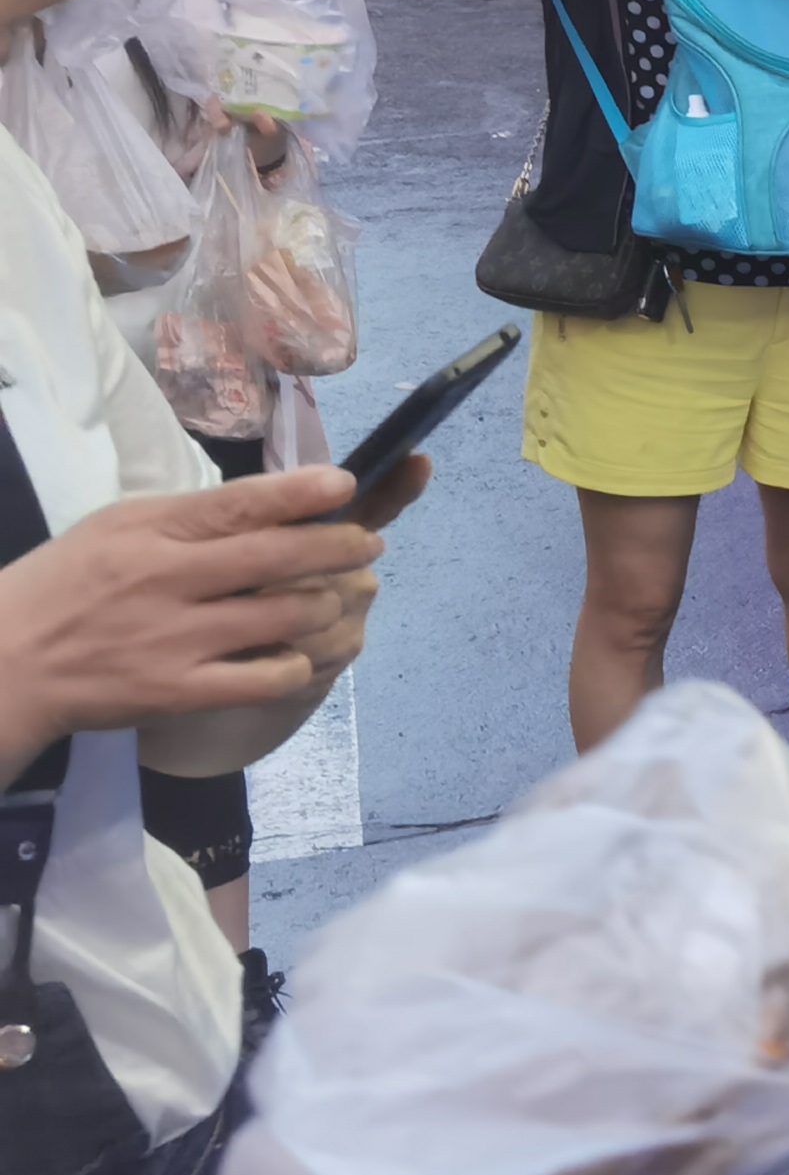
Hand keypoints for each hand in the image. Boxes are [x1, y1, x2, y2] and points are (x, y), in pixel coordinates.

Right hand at [0, 467, 388, 781]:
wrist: (6, 663)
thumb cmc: (67, 586)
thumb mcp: (116, 530)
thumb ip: (188, 518)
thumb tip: (271, 503)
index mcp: (148, 530)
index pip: (237, 503)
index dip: (300, 492)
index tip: (344, 483)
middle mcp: (164, 578)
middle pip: (276, 556)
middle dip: (338, 546)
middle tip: (367, 543)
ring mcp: (174, 638)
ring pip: (284, 616)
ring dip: (325, 605)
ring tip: (333, 600)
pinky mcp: (178, 691)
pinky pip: (265, 679)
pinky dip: (295, 665)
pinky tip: (298, 657)